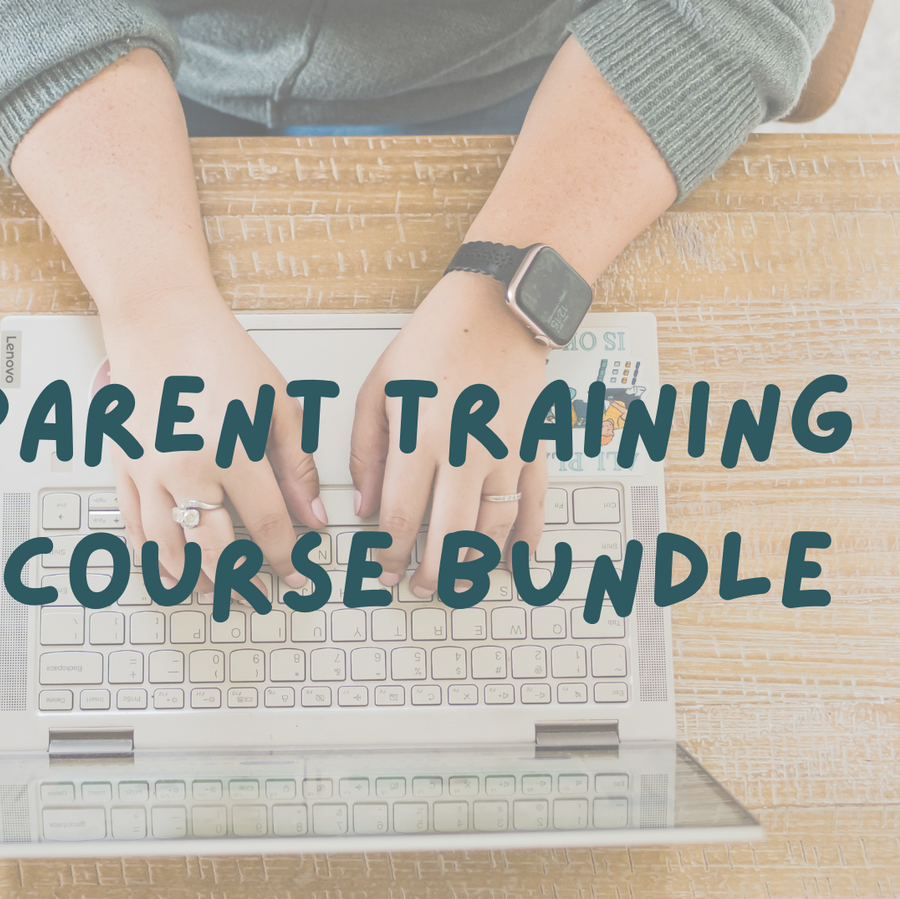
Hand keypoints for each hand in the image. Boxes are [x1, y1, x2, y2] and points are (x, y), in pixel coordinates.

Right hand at [106, 298, 325, 591]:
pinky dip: (153, 556)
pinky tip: (170, 569)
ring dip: (195, 579)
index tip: (297, 574)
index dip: (286, 559)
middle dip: (240, 580)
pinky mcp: (124, 466)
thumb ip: (297, 465)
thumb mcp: (276, 402)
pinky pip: (135, 527)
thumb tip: (313, 516)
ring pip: (170, 549)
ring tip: (216, 591)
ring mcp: (148, 470)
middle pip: (215, 550)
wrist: (158, 318)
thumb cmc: (218, 351)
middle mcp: (185, 467)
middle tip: (256, 594)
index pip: (265, 526)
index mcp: (230, 449)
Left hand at [350, 270, 548, 595]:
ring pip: (493, 527)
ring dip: (474, 562)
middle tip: (421, 589)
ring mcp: (506, 452)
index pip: (403, 517)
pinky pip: (534, 504)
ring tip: (458, 580)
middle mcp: (466, 450)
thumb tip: (365, 505)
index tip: (385, 573)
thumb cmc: (434, 343)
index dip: (392, 555)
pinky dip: (527, 539)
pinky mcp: (534, 447)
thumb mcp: (379, 388)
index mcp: (421, 436)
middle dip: (433, 572)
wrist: (496, 309)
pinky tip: (516, 560)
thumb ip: (367, 451)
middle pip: (449, 534)